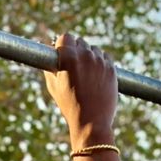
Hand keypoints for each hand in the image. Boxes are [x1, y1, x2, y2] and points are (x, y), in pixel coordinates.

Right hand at [44, 33, 118, 149]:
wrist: (92, 123)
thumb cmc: (70, 106)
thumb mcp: (53, 86)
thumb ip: (50, 67)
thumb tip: (48, 56)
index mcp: (68, 57)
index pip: (66, 37)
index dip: (64, 45)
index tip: (64, 53)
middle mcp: (85, 55)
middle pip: (80, 42)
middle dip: (77, 51)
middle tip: (76, 66)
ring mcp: (100, 61)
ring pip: (94, 50)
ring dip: (90, 57)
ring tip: (87, 73)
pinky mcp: (112, 69)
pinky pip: (105, 57)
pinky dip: (101, 63)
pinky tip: (97, 75)